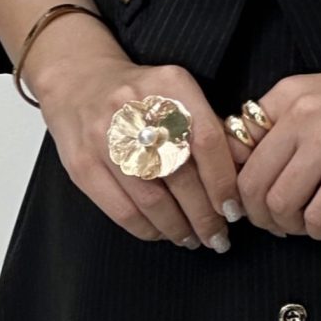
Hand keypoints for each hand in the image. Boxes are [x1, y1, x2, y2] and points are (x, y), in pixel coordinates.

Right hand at [29, 27, 243, 250]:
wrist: (78, 81)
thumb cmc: (143, 97)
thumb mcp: (180, 94)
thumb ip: (209, 129)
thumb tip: (242, 177)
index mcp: (170, 86)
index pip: (207, 141)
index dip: (223, 183)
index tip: (234, 210)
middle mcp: (135, 108)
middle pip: (181, 176)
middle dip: (205, 216)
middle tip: (218, 237)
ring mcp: (104, 137)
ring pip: (151, 200)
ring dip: (178, 228)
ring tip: (193, 240)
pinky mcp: (82, 164)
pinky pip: (122, 210)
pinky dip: (148, 229)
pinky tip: (162, 232)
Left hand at [235, 56, 320, 238]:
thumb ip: (291, 119)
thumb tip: (259, 161)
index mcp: (289, 94)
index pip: (233, 145)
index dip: (234, 182)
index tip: (250, 200)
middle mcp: (302, 115)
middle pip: (249, 183)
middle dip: (259, 216)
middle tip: (276, 226)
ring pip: (279, 204)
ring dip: (288, 227)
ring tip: (306, 227)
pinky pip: (317, 215)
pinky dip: (318, 230)